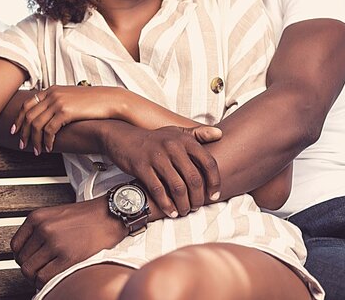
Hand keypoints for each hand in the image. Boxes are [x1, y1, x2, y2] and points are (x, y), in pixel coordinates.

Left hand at [10, 196, 126, 287]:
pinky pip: (45, 278)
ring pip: (31, 271)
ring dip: (38, 277)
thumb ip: (40, 230)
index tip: (31, 260)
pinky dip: (47, 282)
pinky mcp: (68, 257)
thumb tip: (29, 252)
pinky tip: (57, 277)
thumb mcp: (56, 215)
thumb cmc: (89, 216)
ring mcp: (55, 243)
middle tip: (42, 269)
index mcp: (38, 217)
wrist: (112, 215)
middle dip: (31, 268)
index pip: (15, 246)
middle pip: (22, 261)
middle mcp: (44, 229)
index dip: (23, 257)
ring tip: (49, 274)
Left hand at [12, 85, 125, 154]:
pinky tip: (49, 147)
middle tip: (22, 144)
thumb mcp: (71, 96)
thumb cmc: (94, 101)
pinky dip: (47, 141)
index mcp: (52, 90)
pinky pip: (49, 130)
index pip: (27, 104)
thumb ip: (58, 101)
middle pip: (28, 115)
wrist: (109, 100)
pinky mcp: (65, 111)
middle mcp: (52, 94)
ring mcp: (58, 102)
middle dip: (23, 132)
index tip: (15, 130)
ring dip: (34, 140)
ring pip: (36, 124)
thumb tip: (48, 113)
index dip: (19, 119)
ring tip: (37, 150)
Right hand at [100, 124, 222, 217]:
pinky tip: (171, 212)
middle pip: (194, 178)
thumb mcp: (176, 132)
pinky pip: (158, 190)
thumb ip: (198, 133)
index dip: (214, 182)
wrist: (123, 138)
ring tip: (185, 211)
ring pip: (177, 187)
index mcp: (185, 140)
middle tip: (197, 206)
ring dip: (184, 204)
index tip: (214, 195)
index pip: (208, 162)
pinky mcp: (142, 167)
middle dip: (198, 198)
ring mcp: (157, 157)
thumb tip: (221, 133)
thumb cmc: (155, 139)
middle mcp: (173, 147)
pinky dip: (167, 205)